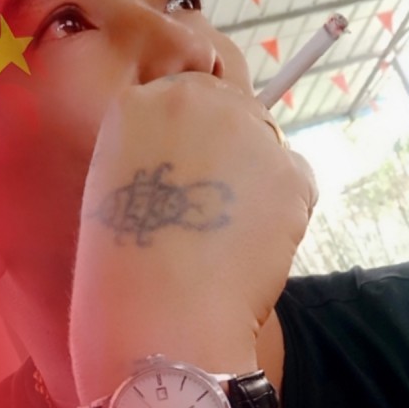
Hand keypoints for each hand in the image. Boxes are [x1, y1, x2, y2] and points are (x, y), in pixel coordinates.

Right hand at [71, 73, 316, 398]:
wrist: (156, 311)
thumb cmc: (118, 261)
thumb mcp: (114, 183)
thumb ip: (151, 149)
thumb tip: (195, 154)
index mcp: (138, 103)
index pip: (185, 96)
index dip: (192, 135)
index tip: (187, 171)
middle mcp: (194, 99)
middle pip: (232, 108)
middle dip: (230, 146)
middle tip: (214, 203)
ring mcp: (246, 130)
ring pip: (266, 144)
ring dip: (256, 177)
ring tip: (231, 231)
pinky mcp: (290, 168)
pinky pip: (294, 180)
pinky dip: (283, 209)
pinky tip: (253, 244)